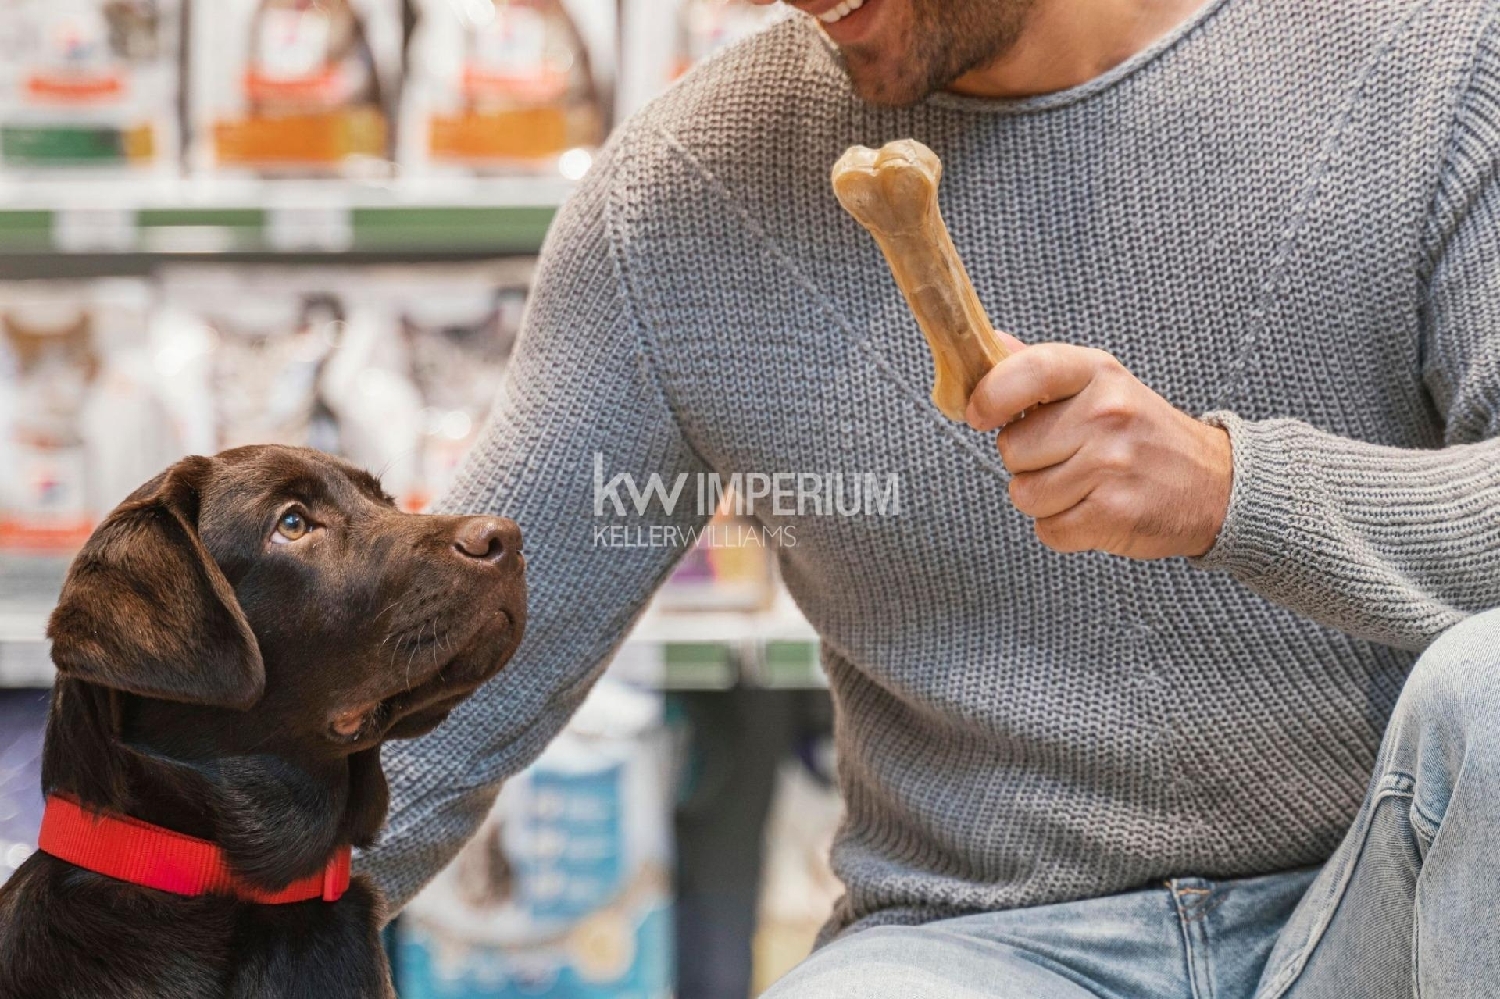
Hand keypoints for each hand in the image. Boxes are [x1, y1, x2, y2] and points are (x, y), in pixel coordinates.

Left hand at [965, 337, 1231, 559]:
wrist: (1215, 484)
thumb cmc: (1141, 432)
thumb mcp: (1100, 384)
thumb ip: (1040, 369)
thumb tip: (989, 343)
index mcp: (1098, 372)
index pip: (1026, 371)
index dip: (989, 396)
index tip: (978, 415)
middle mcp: (1106, 413)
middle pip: (1011, 449)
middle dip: (1026, 462)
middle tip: (1066, 457)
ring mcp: (1112, 464)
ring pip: (1024, 494)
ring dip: (1043, 499)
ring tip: (1082, 485)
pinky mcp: (1114, 513)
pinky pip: (1048, 530)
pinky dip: (1063, 529)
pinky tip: (1093, 509)